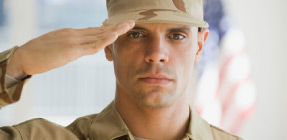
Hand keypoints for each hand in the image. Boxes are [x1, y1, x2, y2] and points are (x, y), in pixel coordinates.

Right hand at [7, 21, 134, 78]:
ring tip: (129, 25)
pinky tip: (114, 35)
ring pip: (99, 35)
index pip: (95, 31)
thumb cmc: (40, 54)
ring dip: (115, 30)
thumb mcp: (60, 47)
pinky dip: (104, 40)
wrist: (24, 57)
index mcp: (73, 34)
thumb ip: (73, 46)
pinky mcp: (71, 50)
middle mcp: (75, 34)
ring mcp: (73, 40)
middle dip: (117, 26)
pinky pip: (91, 45)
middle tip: (131, 22)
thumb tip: (83, 48)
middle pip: (100, 30)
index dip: (110, 28)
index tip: (122, 27)